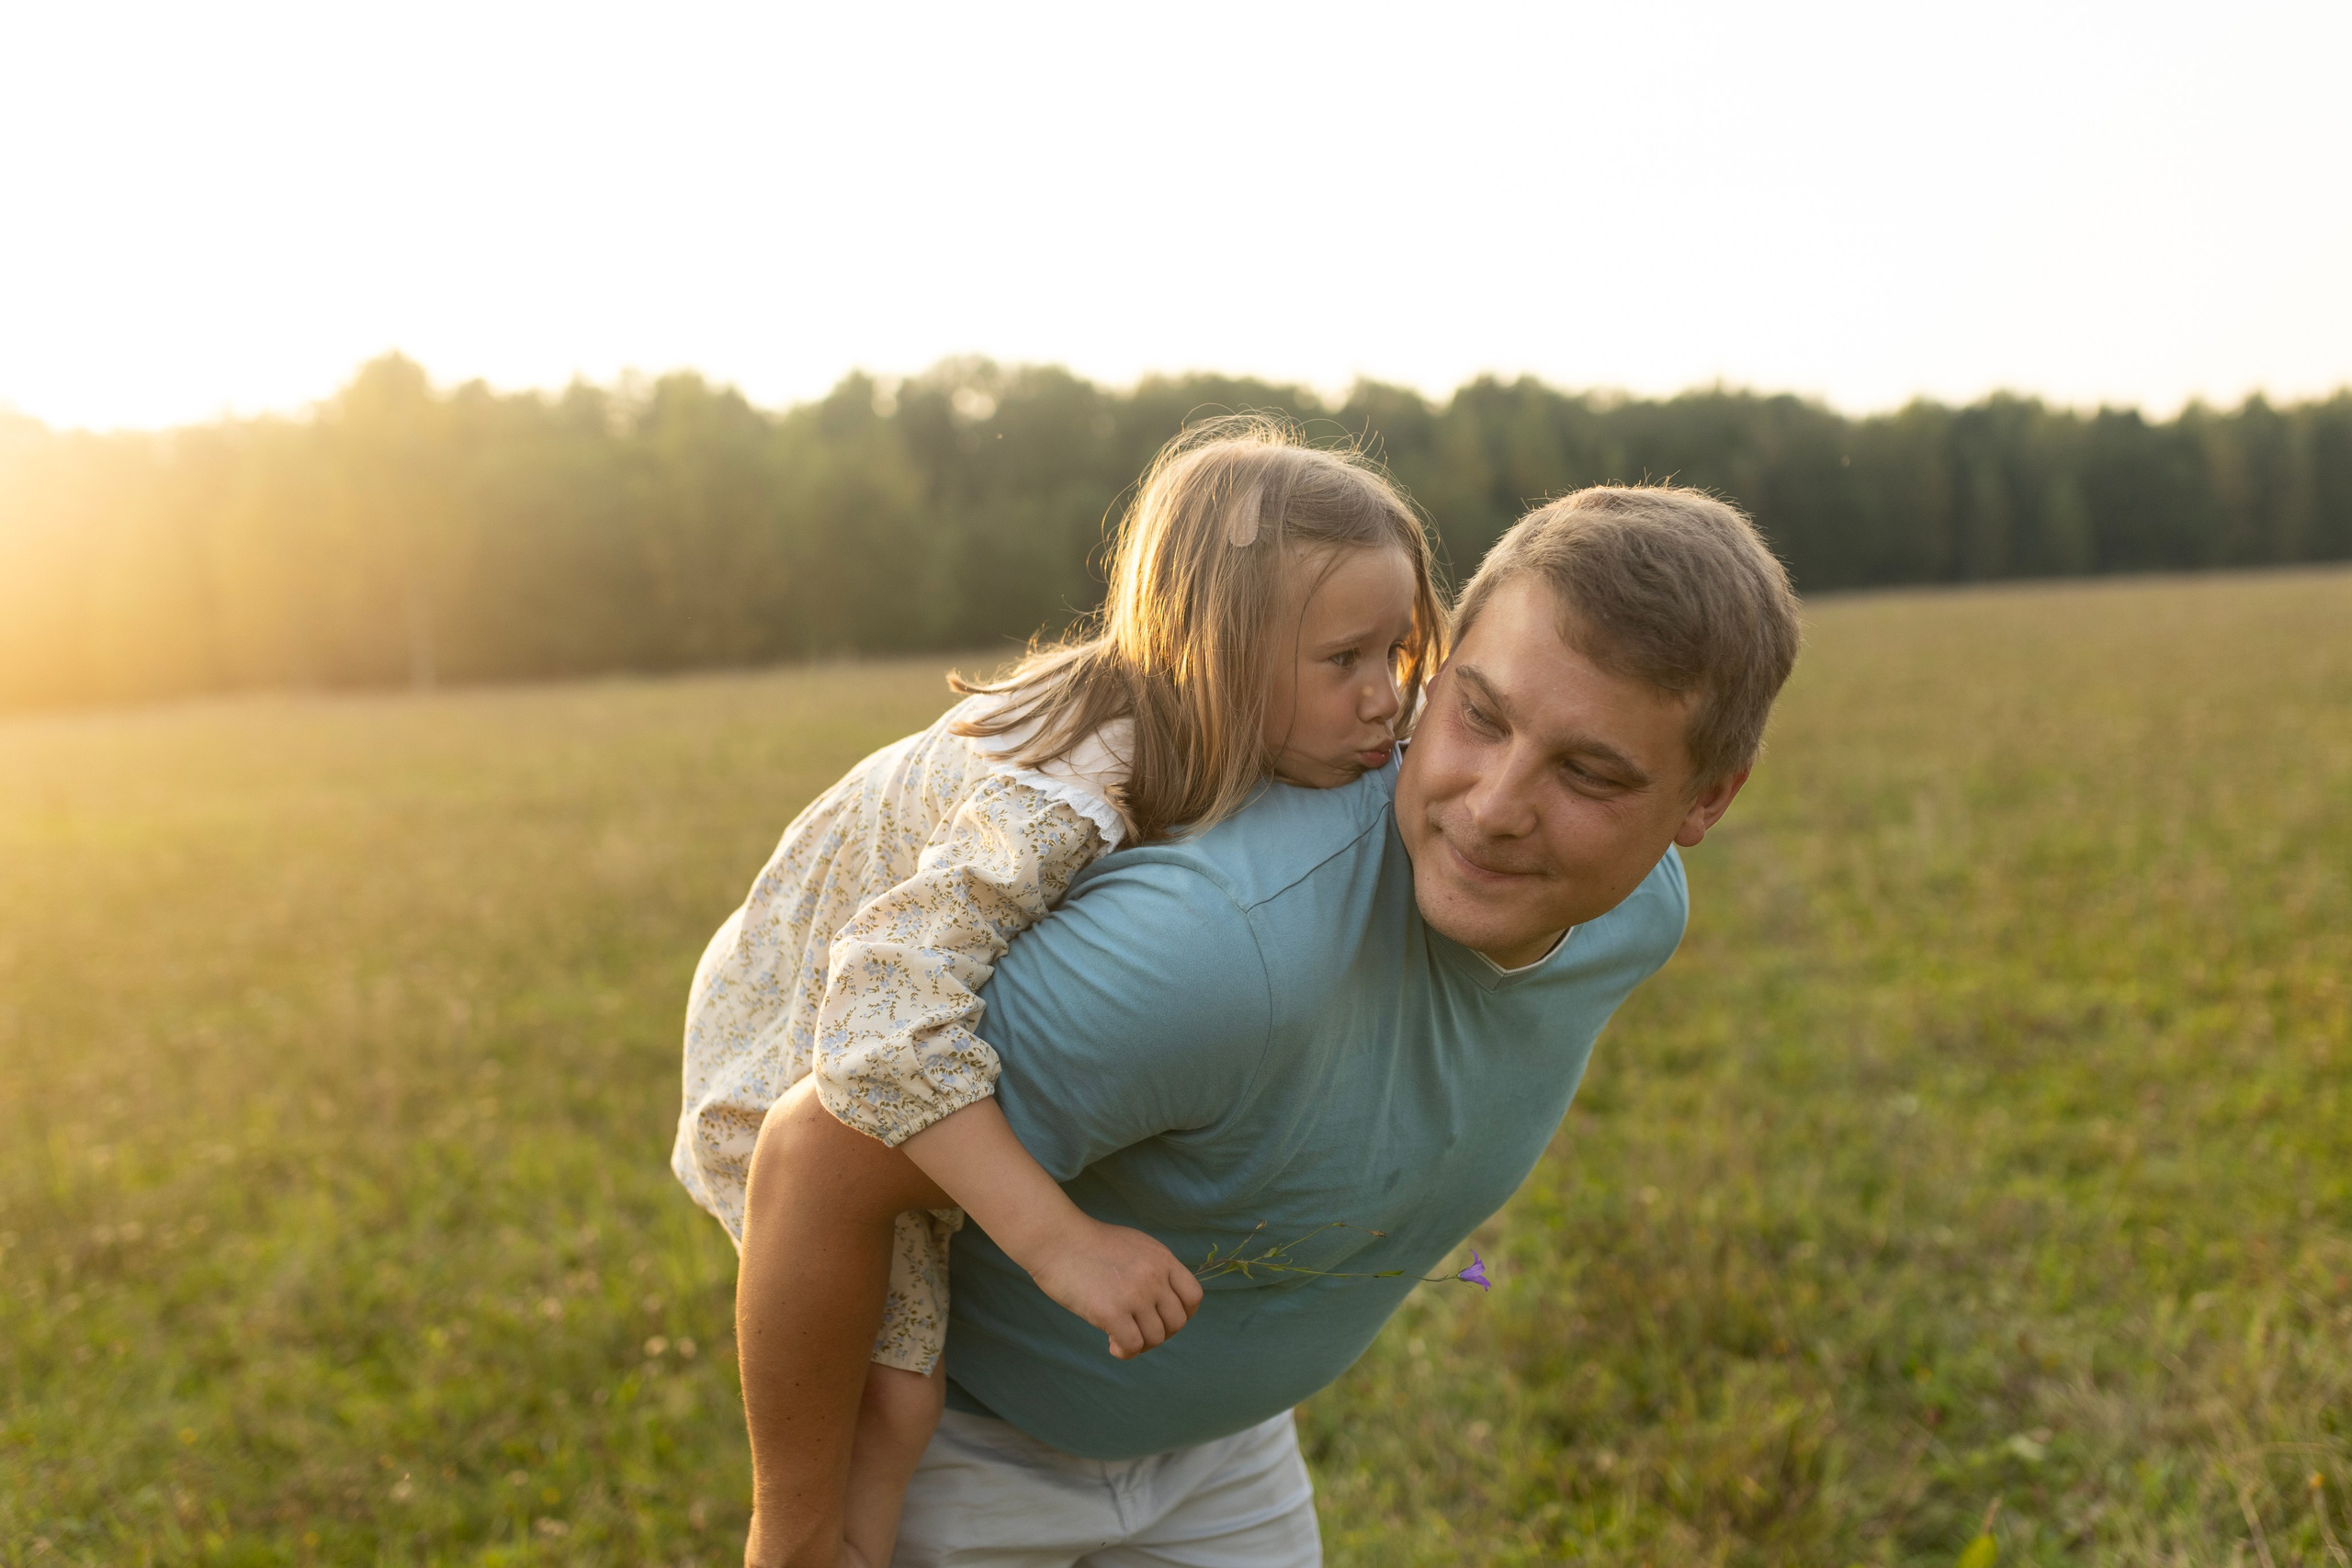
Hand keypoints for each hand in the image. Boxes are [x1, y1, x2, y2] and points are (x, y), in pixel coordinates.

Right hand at [1022, 1215, 1204, 1359]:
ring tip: (1121, 1336)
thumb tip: (1163, 1303)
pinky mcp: (1111, 1312)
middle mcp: (1154, 1276)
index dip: (1183, 1313)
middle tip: (1139, 1330)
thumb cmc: (1089, 1243)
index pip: (1193, 1296)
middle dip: (1160, 1332)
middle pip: (1177, 1322)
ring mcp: (1134, 1294)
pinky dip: (1125, 1351)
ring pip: (1155, 1338)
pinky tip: (1111, 1344)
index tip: (1163, 1317)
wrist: (1057, 1239)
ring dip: (1140, 1344)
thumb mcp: (1135, 1246)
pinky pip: (1132, 1346)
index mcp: (1162, 1259)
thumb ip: (1154, 1269)